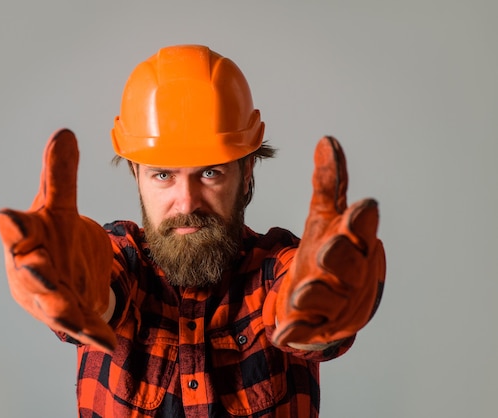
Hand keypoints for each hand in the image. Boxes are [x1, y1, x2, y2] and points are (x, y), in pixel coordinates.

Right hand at [0, 129, 116, 350]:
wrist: (65, 276)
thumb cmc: (53, 238)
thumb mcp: (60, 207)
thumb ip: (61, 175)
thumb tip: (64, 132)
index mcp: (28, 239)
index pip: (16, 230)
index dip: (12, 225)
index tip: (6, 217)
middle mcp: (33, 270)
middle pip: (29, 271)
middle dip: (31, 268)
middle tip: (32, 262)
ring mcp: (50, 296)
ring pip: (51, 303)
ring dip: (57, 306)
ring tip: (64, 311)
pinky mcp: (71, 316)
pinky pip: (82, 326)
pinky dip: (94, 333)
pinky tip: (110, 342)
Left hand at [271, 136, 385, 345]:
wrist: (325, 302)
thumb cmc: (329, 252)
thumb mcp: (325, 217)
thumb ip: (328, 184)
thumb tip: (326, 140)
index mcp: (354, 244)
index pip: (361, 230)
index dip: (361, 220)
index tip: (363, 205)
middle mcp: (349, 274)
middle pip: (347, 263)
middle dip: (339, 255)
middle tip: (327, 248)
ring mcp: (334, 302)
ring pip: (327, 298)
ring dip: (315, 295)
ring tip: (300, 293)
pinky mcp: (317, 326)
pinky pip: (307, 329)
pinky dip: (296, 332)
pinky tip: (281, 334)